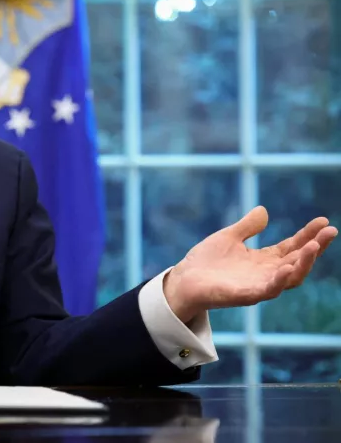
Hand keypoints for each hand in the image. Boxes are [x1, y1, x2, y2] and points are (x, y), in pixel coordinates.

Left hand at [164, 206, 337, 322]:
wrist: (182, 281)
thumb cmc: (205, 262)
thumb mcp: (228, 237)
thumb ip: (247, 227)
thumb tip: (264, 210)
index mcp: (263, 260)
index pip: (292, 247)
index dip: (308, 235)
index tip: (323, 221)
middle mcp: (266, 274)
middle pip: (298, 261)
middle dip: (315, 247)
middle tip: (330, 231)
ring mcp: (257, 286)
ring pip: (290, 278)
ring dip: (303, 263)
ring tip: (314, 246)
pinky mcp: (245, 296)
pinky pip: (267, 291)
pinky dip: (279, 281)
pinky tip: (287, 269)